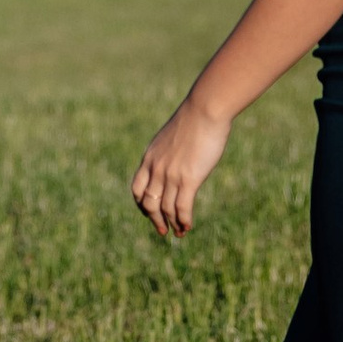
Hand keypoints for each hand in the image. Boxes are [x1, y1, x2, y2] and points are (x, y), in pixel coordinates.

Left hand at [131, 93, 231, 240]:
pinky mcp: (189, 178)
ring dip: (173, 223)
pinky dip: (184, 220)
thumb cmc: (194, 119)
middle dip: (155, 220)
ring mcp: (171, 174)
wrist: (205, 109)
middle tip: (163, 230)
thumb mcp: (174, 136)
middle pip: (149, 203)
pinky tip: (188, 226)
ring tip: (179, 232)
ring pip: (166, 209)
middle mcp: (156, 168)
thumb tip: (176, 158)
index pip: (137, 189)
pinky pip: (182, 207)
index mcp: (150, 157)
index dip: (142, 205)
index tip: (150, 213)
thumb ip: (170, 151)